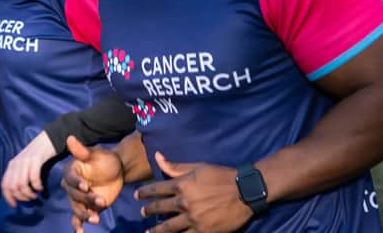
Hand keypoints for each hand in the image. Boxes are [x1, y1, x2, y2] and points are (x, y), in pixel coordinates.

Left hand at [2, 131, 56, 205]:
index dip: (8, 197)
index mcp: (12, 165)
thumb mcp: (25, 165)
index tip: (14, 205)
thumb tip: (18, 193)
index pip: (4, 185)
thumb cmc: (38, 155)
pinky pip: (33, 177)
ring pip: (21, 184)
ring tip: (35, 194)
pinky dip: (36, 186)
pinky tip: (40, 188)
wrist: (47, 139)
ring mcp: (25, 161)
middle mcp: (16, 163)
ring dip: (29, 193)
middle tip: (30, 198)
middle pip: (13, 187)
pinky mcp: (35, 159)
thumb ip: (20, 175)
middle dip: (21, 197)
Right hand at [61, 136, 123, 231]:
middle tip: (101, 200)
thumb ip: (82, 151)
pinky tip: (80, 232)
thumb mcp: (96, 154)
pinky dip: (78, 225)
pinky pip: (78, 218)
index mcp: (71, 171)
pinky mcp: (85, 208)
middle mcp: (71, 186)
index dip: (77, 183)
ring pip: (76, 208)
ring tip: (95, 218)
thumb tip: (70, 138)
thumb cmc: (105, 160)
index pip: (70, 178)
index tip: (86, 186)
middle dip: (87, 199)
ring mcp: (77, 198)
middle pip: (74, 195)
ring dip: (85, 214)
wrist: (116, 172)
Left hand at [135, 152, 252, 232]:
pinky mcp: (202, 231)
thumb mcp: (198, 167)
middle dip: (149, 210)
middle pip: (160, 208)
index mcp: (182, 185)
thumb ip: (175, 166)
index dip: (145, 192)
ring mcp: (192, 218)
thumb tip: (157, 157)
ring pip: (168, 227)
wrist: (245, 192)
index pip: (157, 189)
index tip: (137, 195)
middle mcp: (184, 202)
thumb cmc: (222, 176)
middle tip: (142, 212)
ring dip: (156, 230)